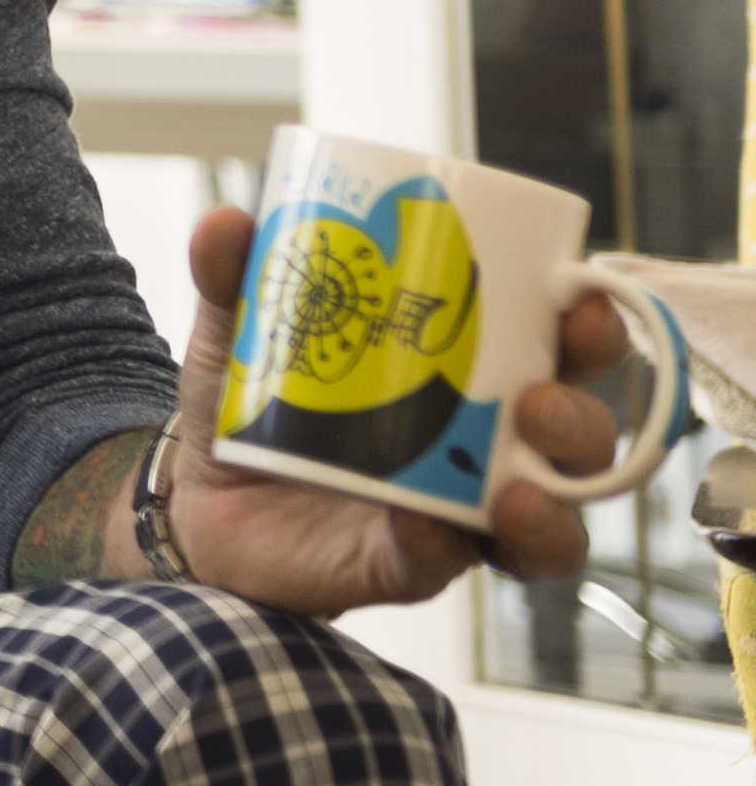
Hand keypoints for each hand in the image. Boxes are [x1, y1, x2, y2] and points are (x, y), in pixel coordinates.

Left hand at [158, 200, 634, 613]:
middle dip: (579, 421)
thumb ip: (234, 279)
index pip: (558, 353)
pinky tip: (422, 525)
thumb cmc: (254, 409)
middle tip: (539, 402)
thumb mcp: (240, 336)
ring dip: (550, 507)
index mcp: (470, 379)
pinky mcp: (404, 564)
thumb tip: (226, 221)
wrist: (194, 501)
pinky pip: (443, 564)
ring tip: (514, 490)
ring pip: (550, 523)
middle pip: (577, 442)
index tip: (582, 301)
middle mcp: (484, 451)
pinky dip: (438, 545)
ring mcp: (455, 515)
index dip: (591, 330)